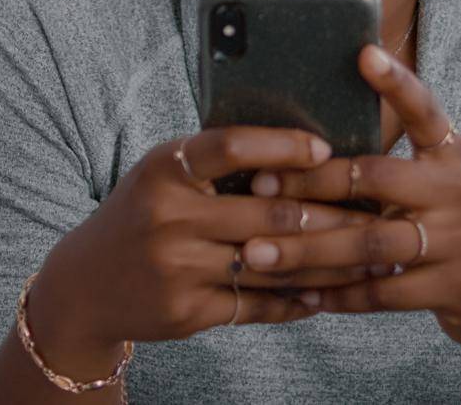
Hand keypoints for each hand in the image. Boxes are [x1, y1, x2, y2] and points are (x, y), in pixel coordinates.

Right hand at [38, 126, 376, 349]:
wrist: (84, 286)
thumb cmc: (141, 214)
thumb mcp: (163, 175)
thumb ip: (216, 162)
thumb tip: (301, 148)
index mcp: (164, 169)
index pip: (229, 147)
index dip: (281, 147)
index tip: (325, 150)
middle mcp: (168, 217)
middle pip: (267, 212)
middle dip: (330, 214)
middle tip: (376, 212)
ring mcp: (177, 268)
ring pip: (273, 264)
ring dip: (327, 263)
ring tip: (368, 256)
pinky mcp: (187, 312)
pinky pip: (257, 305)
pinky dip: (296, 300)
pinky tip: (327, 293)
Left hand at [237, 44, 460, 350]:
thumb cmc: (443, 226)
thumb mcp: (431, 185)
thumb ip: (386, 167)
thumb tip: (301, 145)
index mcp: (452, 155)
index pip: (425, 111)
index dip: (397, 83)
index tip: (364, 53)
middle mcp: (460, 190)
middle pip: (378, 177)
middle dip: (312, 182)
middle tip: (260, 183)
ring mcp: (459, 240)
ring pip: (370, 243)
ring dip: (307, 250)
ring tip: (256, 252)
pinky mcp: (453, 287)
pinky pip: (380, 293)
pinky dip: (335, 294)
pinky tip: (297, 294)